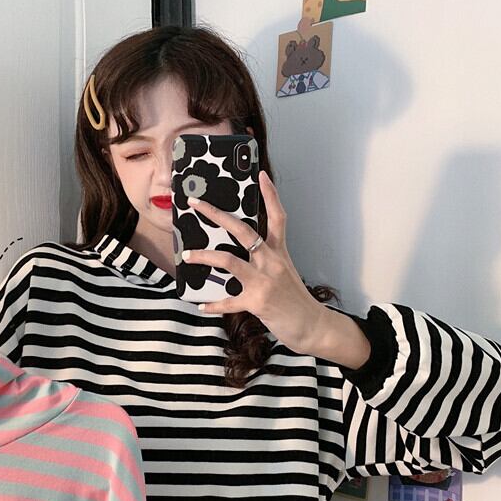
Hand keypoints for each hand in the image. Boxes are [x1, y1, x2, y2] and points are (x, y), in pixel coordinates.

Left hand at [182, 170, 327, 354]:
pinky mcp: (257, 302)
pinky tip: (202, 305)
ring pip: (228, 260)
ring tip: (188, 255)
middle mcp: (271, 262)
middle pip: (243, 231)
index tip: (261, 175)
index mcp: (279, 253)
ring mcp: (264, 281)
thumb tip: (240, 255)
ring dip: (205, 257)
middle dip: (217, 215)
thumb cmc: (295, 300)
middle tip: (196, 204)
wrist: (311, 325)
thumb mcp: (284, 273)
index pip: (277, 217)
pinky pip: (229, 301)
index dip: (270, 195)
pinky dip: (214, 305)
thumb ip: (265, 261)